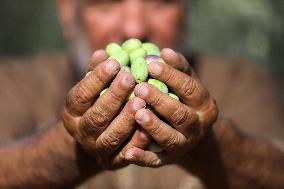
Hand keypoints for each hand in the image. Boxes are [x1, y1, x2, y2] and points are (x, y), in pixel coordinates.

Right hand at [62, 50, 149, 169]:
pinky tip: (148, 128)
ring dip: (125, 119)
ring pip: (110, 137)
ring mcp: (96, 149)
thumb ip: (97, 73)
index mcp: (72, 112)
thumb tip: (104, 52)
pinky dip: (136, 142)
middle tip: (131, 78)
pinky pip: (124, 155)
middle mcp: (81, 131)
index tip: (116, 63)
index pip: (81, 94)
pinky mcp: (111, 162)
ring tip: (140, 101)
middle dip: (114, 96)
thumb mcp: (92, 89)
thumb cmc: (98, 104)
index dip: (97, 78)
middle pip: (96, 116)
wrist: (95, 139)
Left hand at [124, 49, 217, 166]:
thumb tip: (162, 51)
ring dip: (153, 126)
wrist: (187, 131)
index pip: (190, 88)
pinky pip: (156, 161)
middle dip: (160, 101)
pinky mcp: (169, 159)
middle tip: (140, 87)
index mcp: (204, 104)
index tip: (151, 64)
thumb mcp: (184, 81)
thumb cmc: (181, 98)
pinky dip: (142, 158)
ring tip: (137, 112)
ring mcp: (184, 145)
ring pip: (170, 138)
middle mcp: (198, 126)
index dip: (171, 76)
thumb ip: (176, 67)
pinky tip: (128, 152)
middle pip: (181, 115)